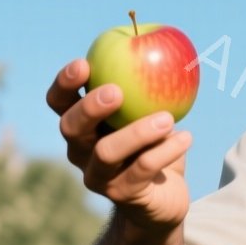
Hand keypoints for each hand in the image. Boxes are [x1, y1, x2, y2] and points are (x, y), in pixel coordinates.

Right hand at [47, 58, 192, 228]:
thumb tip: (165, 44)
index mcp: (81, 125)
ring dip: (137, 132)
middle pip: (71, 127)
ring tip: (167, 118)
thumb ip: (148, 85)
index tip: (85, 63)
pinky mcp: (123, 195)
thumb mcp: (149, 112)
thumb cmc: (153, 144)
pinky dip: (165, 151)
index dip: (65, 83)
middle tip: (116, 91)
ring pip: (106, 153)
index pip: (59, 102)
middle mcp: (81, 151)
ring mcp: (98, 177)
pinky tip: (186, 136)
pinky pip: (142, 170)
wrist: (162, 200)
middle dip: (89, 107)